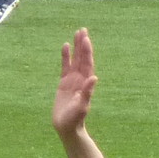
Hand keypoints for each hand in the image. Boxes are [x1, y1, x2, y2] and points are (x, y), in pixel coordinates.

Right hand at [54, 28, 108, 157]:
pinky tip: (65, 47)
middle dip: (83, 44)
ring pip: (75, 60)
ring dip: (76, 48)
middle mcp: (80, 79)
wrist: (67, 127)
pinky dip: (66, 57)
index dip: (87, 51)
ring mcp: (72, 81)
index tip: (86, 38)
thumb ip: (87, 93)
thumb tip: (94, 78)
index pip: (87, 63)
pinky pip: (65, 67)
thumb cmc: (75, 119)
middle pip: (82, 58)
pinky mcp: (64, 84)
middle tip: (83, 30)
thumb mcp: (82, 106)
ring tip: (77, 33)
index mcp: (85, 83)